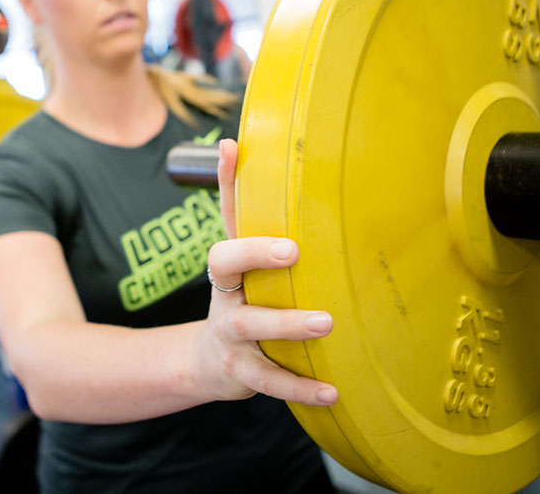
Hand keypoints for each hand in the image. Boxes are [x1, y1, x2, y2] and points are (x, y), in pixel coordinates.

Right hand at [194, 139, 338, 406]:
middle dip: (254, 254)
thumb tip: (243, 149)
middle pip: (224, 263)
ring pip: (250, 325)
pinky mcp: (240, 370)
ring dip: (286, 324)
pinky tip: (332, 390)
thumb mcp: (244, 262)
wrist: (208, 361)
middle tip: (293, 252)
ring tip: (325, 323)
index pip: (224, 213)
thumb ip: (252, 216)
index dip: (224, 181)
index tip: (231, 150)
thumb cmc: (240, 298)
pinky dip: (299, 387)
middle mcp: (223, 291)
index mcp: (229, 261)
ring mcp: (229, 331)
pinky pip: (268, 380)